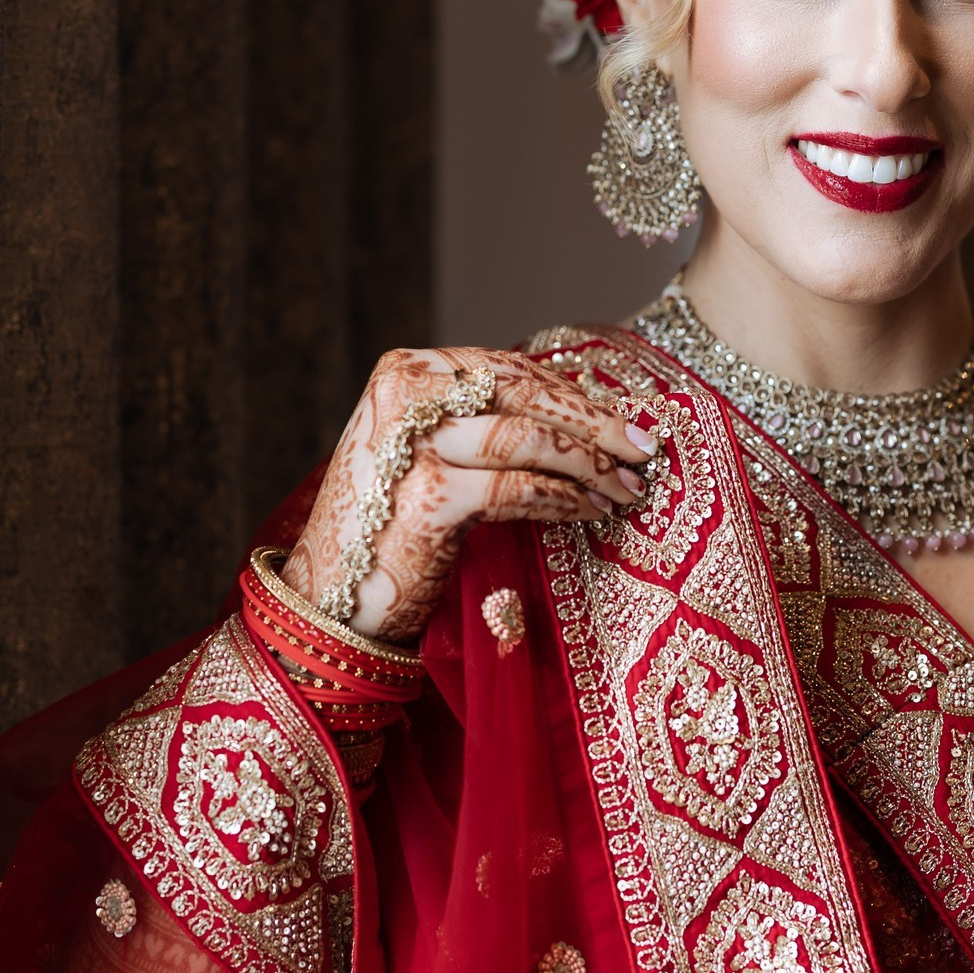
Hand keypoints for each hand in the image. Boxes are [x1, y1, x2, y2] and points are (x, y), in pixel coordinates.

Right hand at [282, 346, 653, 639]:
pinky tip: (589, 511)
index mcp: (407, 373)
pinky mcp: (425, 500)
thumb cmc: (388, 528)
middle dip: (595, 423)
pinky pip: (516, 489)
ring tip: (626, 488)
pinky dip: (562, 499)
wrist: (329, 601)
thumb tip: (582, 413)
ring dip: (589, 464)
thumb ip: (481, 423)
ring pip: (526, 438)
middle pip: (523, 394)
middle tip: (644, 448)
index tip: (623, 422)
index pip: (508, 371)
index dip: (573, 396)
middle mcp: (404, 398)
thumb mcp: (426, 454)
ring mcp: (412, 448)